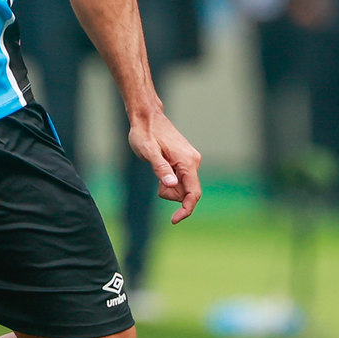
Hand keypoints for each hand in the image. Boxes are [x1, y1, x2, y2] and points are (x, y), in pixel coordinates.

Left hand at [127, 106, 201, 222]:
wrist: (146, 117)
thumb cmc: (145, 133)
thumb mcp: (148, 152)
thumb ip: (160, 168)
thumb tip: (172, 185)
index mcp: (187, 162)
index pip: (193, 193)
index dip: (186, 210)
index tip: (174, 220)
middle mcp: (193, 162)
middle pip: (186, 193)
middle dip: (170, 193)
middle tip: (156, 180)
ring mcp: (190, 161)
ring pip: (182, 187)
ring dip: (168, 186)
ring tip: (156, 169)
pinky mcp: (185, 161)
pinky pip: (180, 180)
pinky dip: (169, 180)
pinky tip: (160, 167)